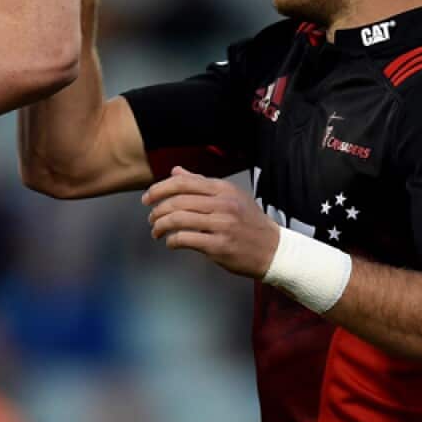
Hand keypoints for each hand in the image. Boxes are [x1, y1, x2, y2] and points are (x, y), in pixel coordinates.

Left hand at [143, 167, 280, 279]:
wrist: (273, 249)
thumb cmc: (249, 222)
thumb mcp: (230, 196)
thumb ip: (201, 184)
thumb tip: (175, 171)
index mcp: (223, 189)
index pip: (184, 182)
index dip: (160, 188)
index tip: (148, 198)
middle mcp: (223, 204)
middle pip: (177, 201)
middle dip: (157, 210)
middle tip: (150, 218)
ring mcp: (222, 225)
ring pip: (178, 219)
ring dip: (160, 226)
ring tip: (156, 231)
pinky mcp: (219, 246)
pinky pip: (186, 239)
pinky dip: (172, 241)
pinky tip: (171, 243)